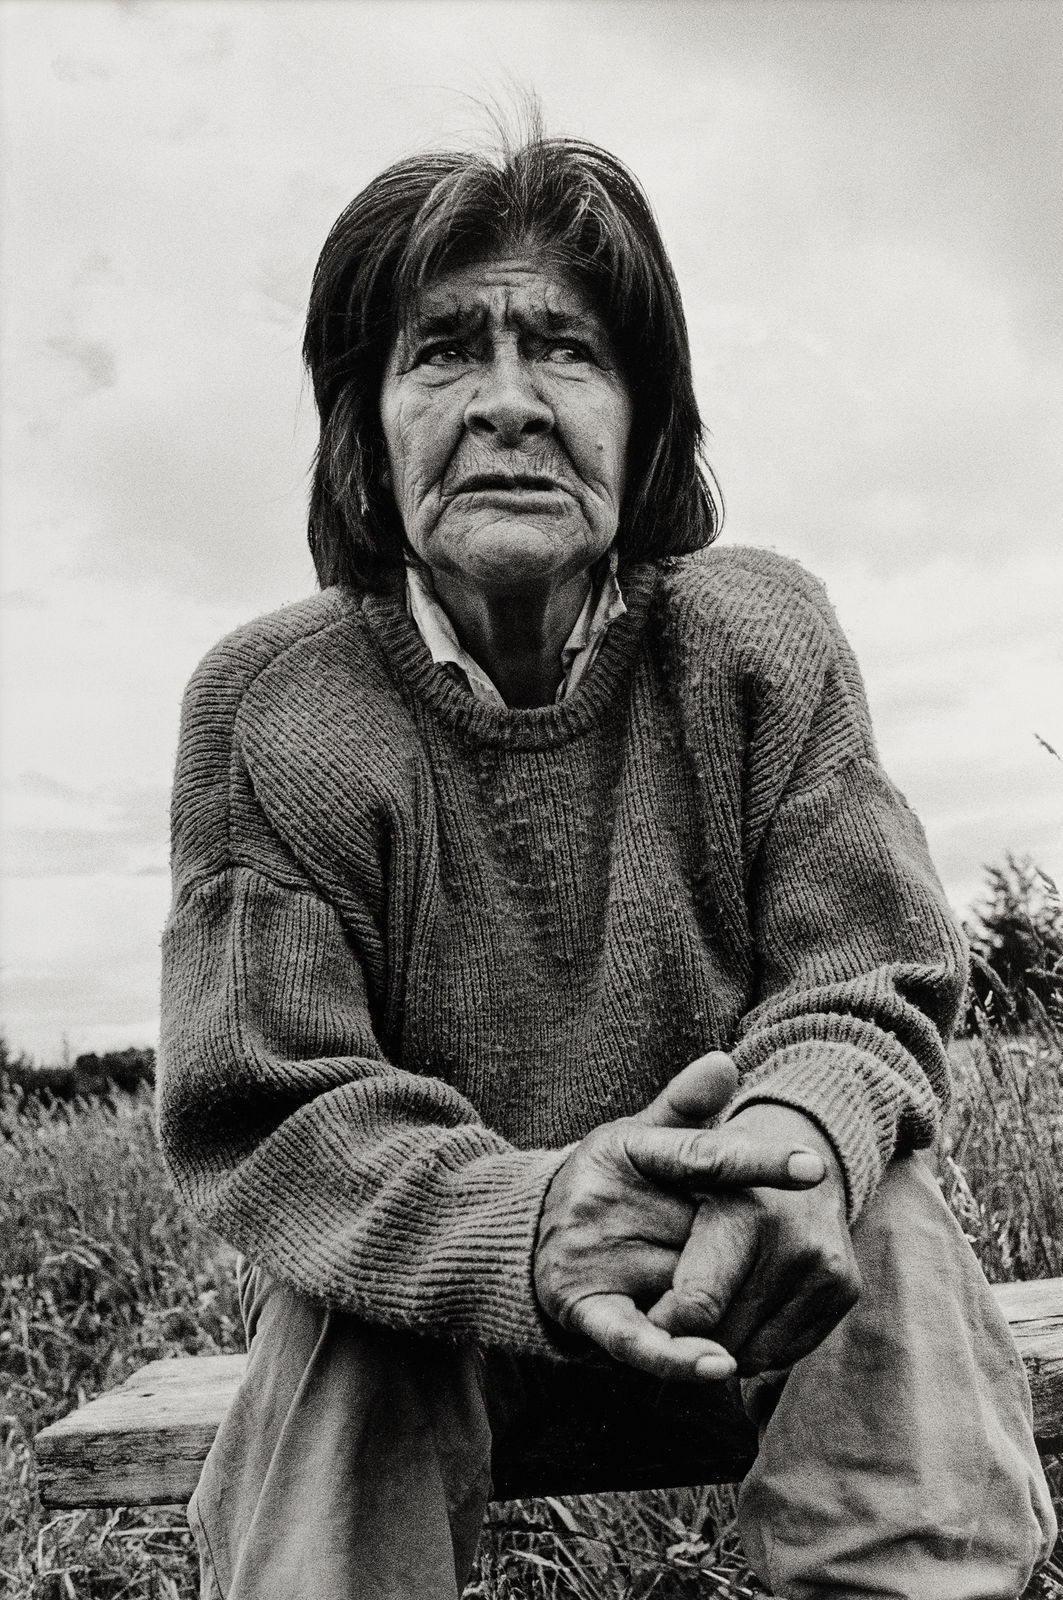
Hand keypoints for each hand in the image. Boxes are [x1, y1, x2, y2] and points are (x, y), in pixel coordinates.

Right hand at [533, 1054, 827, 1382]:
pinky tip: (717, 1365)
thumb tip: (726, 1062)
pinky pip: (635, 1338)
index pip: (702, 1156)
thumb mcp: (641, 1138)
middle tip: (766, 1258)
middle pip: (704, 1234)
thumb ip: (687, 1110)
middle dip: (741, 1252)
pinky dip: (675, 1356)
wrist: (527, 1234)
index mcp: (626, 1148)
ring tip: (744, 1306)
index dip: (758, 1162)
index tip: (813, 1167)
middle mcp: (603, 1199)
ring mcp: (591, 1255)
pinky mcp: (582, 1307)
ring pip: (684, 1287)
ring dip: (723, 1303)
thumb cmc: (609, 1182)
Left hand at [646, 1104, 859, 1374]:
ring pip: (755, 1351)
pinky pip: (786, 1350)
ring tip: (705, 1312)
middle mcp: (795, 1242)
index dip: (664, 1320)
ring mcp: (825, 1268)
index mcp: (746, 1212)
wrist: (801, 1148)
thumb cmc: (715, 1160)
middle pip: (723, 1334)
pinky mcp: (845, 1288)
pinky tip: (741, 1311)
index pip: (695, 1305)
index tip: (650, 1314)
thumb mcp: (676, 1142)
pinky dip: (758, 1343)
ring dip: (723, 1344)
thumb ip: (675, 1115)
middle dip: (690, 1335)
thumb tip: (720, 1070)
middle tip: (672, 1315)